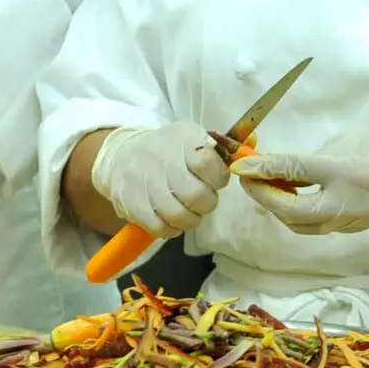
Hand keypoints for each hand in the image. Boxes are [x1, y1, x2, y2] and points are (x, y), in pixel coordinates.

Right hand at [92, 122, 232, 236]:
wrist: (121, 155)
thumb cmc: (168, 150)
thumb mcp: (192, 138)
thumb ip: (219, 150)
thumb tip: (247, 153)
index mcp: (180, 139)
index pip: (207, 163)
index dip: (217, 178)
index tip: (214, 179)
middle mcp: (159, 158)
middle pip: (196, 195)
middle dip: (207, 203)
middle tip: (202, 199)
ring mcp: (142, 181)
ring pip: (178, 215)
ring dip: (191, 219)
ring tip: (188, 210)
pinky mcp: (129, 203)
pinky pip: (159, 227)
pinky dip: (171, 229)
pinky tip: (171, 220)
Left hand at [236, 127, 368, 234]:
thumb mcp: (347, 140)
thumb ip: (312, 157)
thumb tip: (274, 167)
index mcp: (349, 172)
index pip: (297, 171)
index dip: (264, 168)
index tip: (240, 164)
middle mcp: (350, 202)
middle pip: (293, 212)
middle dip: (264, 198)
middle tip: (248, 180)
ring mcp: (352, 221)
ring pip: (300, 225)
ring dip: (276, 208)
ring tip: (264, 186)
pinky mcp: (352, 229)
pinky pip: (315, 225)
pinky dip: (295, 213)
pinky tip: (287, 196)